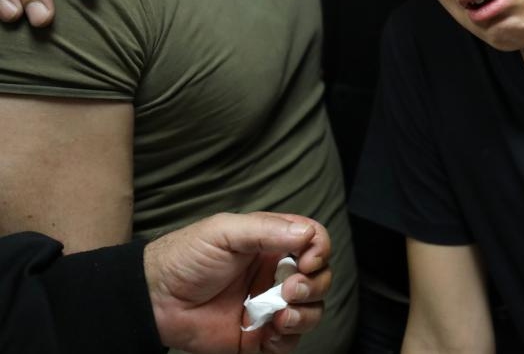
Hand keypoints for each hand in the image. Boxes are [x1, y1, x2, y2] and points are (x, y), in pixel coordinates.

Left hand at [144, 212, 332, 353]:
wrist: (155, 301)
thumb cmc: (187, 257)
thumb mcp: (225, 231)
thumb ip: (267, 230)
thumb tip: (307, 234)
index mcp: (273, 243)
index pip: (315, 241)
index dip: (320, 250)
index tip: (308, 261)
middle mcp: (276, 274)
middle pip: (320, 278)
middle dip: (314, 285)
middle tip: (289, 290)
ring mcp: (270, 306)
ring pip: (312, 310)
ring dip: (306, 313)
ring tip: (280, 315)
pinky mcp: (260, 336)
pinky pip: (292, 340)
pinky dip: (290, 337)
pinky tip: (272, 331)